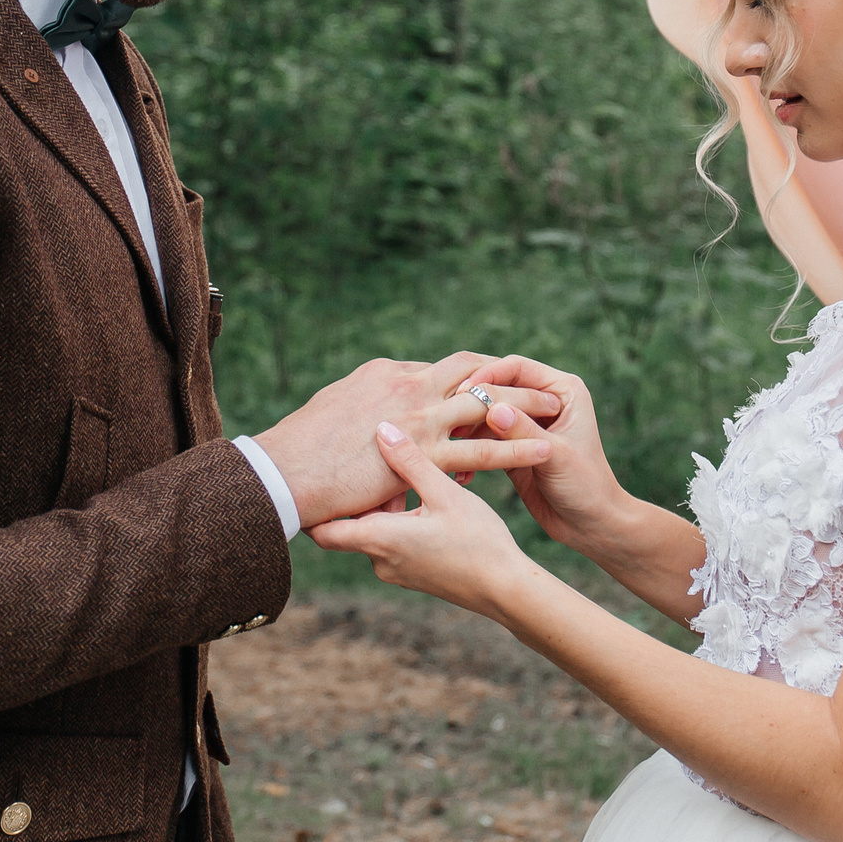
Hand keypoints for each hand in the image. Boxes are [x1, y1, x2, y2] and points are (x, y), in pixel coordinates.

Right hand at [255, 352, 558, 528]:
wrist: (285, 473)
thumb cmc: (299, 449)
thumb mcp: (334, 409)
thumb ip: (362, 405)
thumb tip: (372, 410)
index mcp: (386, 372)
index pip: (439, 368)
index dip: (471, 377)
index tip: (492, 387)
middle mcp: (408, 385)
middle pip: (473, 373)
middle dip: (509, 377)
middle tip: (538, 384)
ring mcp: (418, 416)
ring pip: (486, 405)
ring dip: (525, 405)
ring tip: (557, 410)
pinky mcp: (424, 452)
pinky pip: (482, 450)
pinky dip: (515, 448)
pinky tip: (543, 449)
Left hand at [308, 423, 539, 618]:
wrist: (507, 590)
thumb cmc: (479, 542)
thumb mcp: (444, 493)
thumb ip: (410, 461)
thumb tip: (382, 429)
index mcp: (379, 539)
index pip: (322, 529)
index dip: (312, 506)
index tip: (313, 477)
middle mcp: (380, 560)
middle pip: (350, 525)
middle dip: (361, 495)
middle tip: (367, 460)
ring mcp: (396, 571)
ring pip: (374, 531)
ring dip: (386, 506)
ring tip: (409, 478)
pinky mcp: (413, 574)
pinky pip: (393, 542)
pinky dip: (400, 520)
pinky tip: (426, 499)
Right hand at [461, 355, 641, 556]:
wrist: (589, 524)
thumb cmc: (586, 486)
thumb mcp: (556, 456)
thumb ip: (524, 431)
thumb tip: (492, 409)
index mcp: (563, 391)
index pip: (517, 368)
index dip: (488, 375)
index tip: (463, 391)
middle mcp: (543, 401)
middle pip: (498, 386)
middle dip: (472, 401)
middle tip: (446, 418)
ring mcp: (526, 423)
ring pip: (486, 412)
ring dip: (466, 428)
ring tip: (448, 445)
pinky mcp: (511, 446)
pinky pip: (484, 438)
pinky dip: (470, 450)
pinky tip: (460, 472)